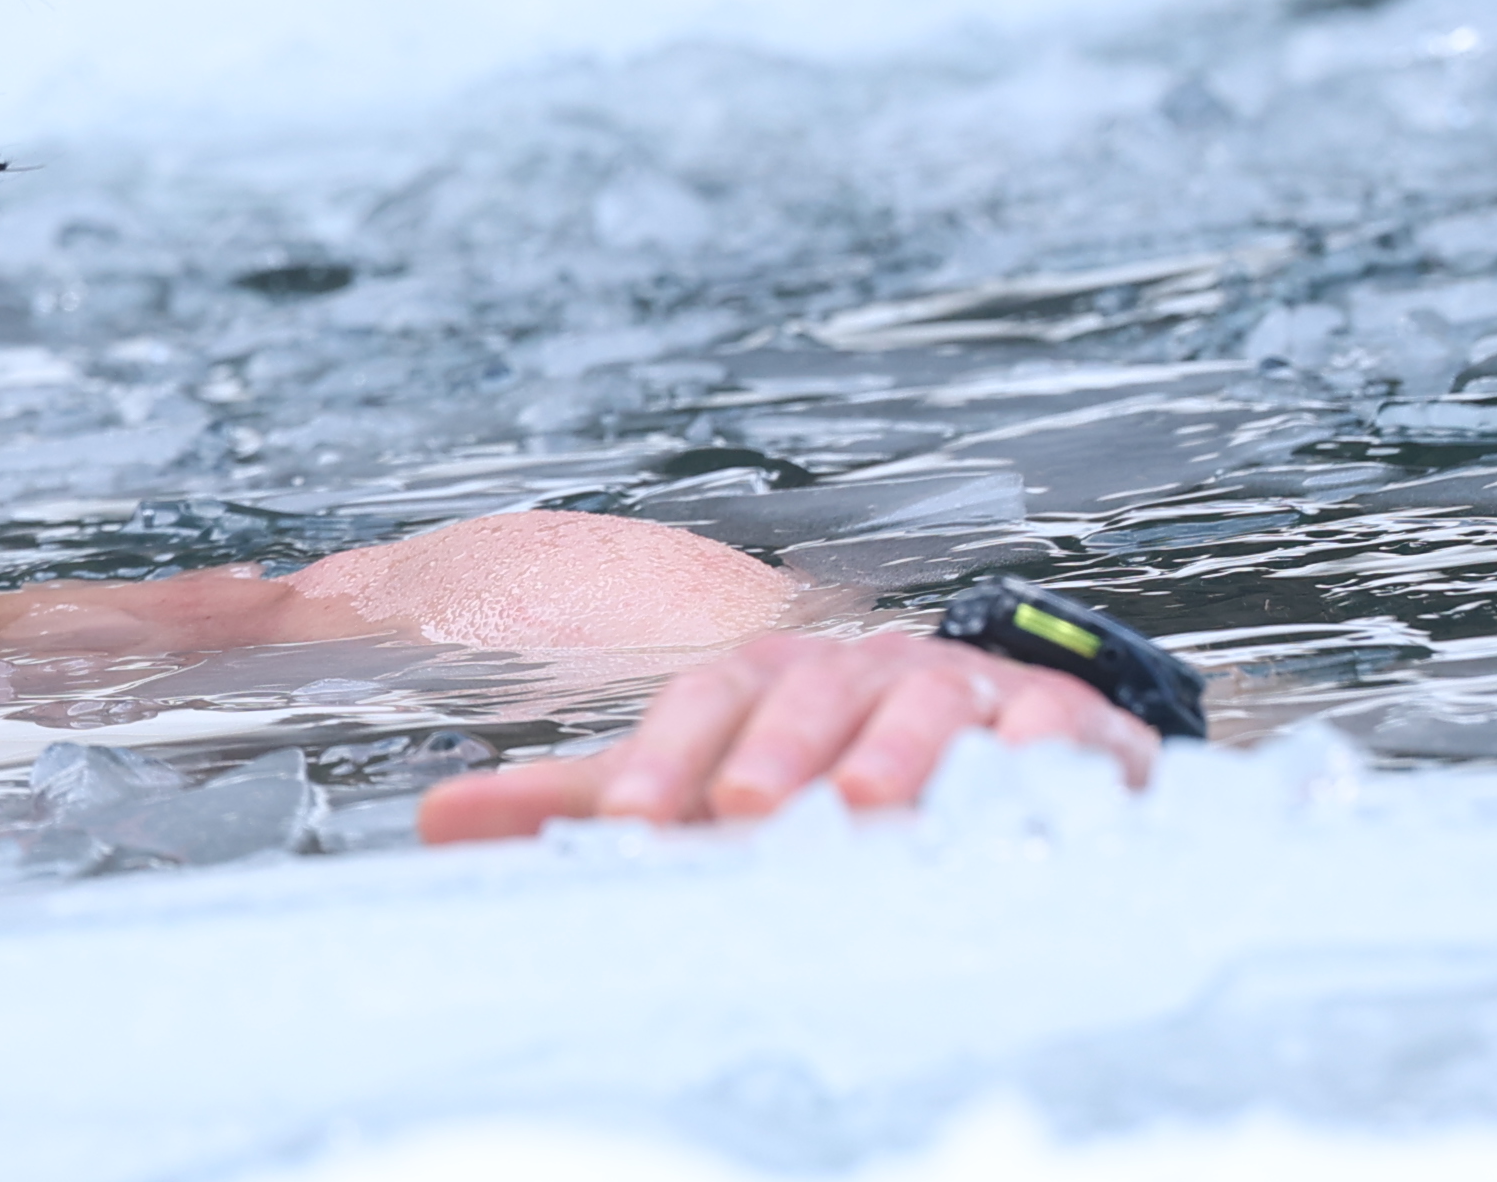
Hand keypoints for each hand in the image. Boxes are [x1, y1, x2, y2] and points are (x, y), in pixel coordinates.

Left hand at [418, 625, 1152, 842]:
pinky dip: (1043, 750)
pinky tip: (1027, 776)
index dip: (670, 754)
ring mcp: (961, 693)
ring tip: (872, 803)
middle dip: (778, 748)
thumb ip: (577, 801)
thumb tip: (437, 822)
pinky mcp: (1059, 724)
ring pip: (927, 705)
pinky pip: (1055, 728)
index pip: (707, 701)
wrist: (979, 724)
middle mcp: (860, 673)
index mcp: (769, 681)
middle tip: (747, 808)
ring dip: (899, 747)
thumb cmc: (817, 756)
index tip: (635, 819)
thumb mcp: (698, 773)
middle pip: (812, 695)